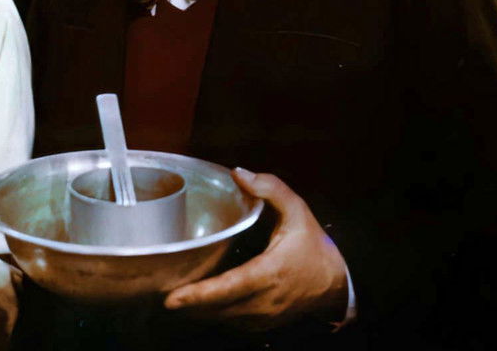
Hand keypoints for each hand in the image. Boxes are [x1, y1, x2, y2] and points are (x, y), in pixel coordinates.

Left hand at [164, 168, 348, 331]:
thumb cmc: (314, 246)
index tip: (172, 299)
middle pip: (219, 309)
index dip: (200, 295)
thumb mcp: (298, 210)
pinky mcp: (263, 324)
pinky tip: (199, 305)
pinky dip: (214, 316)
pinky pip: (232, 324)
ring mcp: (264, 317)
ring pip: (223, 321)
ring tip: (175, 299)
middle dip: (188, 305)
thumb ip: (270, 188)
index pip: (230, 287)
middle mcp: (265, 300)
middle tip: (159, 295)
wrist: (337, 282)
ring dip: (198, 313)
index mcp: (271, 272)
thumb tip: (238, 173)